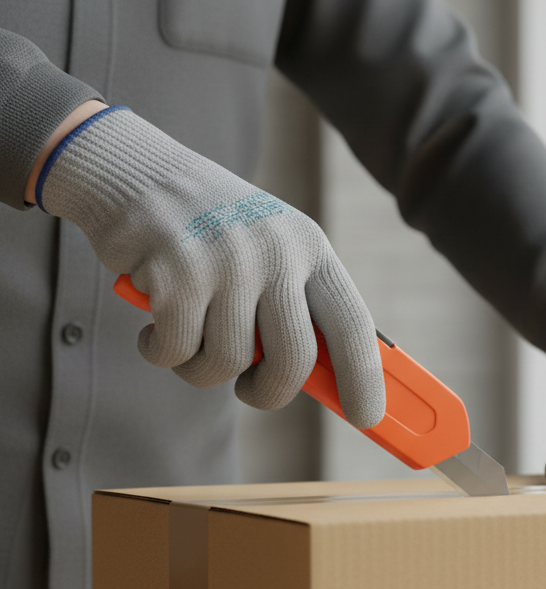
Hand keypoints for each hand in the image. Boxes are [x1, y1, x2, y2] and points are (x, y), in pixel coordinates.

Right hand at [36, 107, 384, 421]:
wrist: (135, 171)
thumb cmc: (214, 231)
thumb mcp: (273, 253)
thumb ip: (299, 311)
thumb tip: (330, 386)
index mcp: (311, 249)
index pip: (354, 325)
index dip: (364, 378)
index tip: (367, 417)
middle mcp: (275, 252)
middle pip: (293, 361)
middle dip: (270, 392)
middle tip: (251, 390)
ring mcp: (226, 261)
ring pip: (227, 364)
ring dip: (202, 369)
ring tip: (189, 338)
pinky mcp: (175, 272)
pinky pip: (177, 352)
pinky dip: (161, 353)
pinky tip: (155, 326)